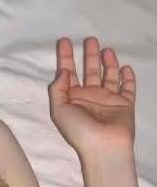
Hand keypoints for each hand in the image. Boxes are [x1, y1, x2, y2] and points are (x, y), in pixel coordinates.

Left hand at [48, 36, 135, 154]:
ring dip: (108, 62)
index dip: (65, 56)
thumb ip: (58, 88)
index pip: (68, 72)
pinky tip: (125, 67)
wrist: (104, 146)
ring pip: (108, 76)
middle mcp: (90, 96)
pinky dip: (127, 78)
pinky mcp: (125, 104)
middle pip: (89, 70)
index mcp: (72, 97)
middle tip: (90, 39)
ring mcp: (108, 100)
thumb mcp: (59, 109)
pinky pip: (128, 88)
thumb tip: (63, 70)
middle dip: (89, 55)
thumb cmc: (78, 129)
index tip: (64, 40)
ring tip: (106, 49)